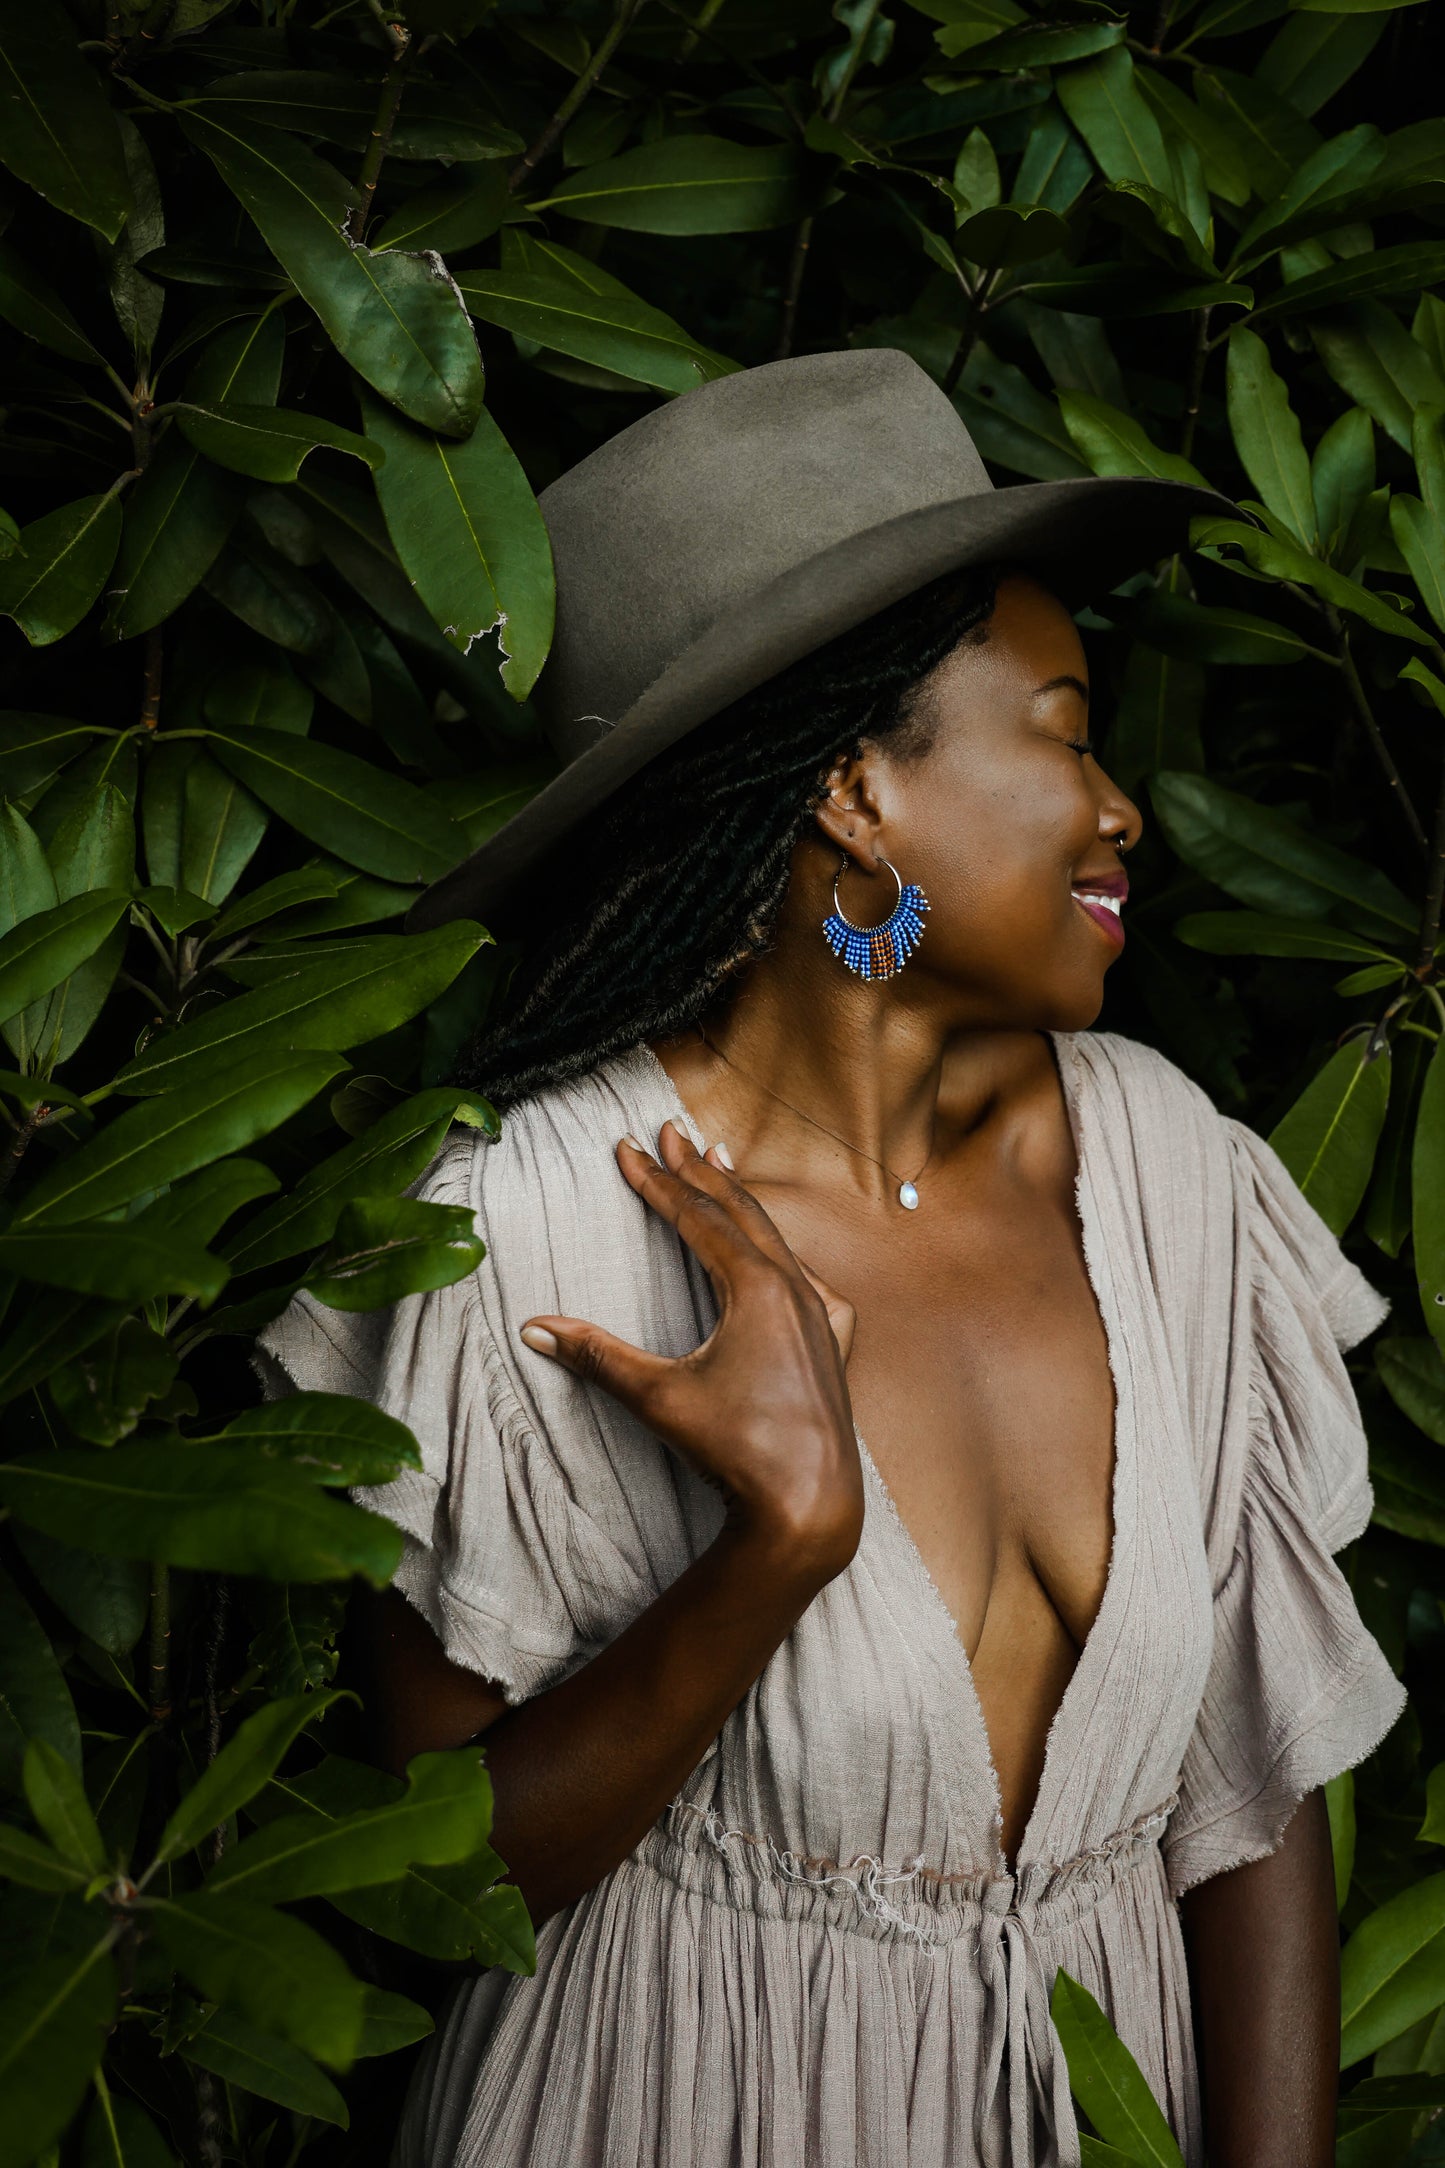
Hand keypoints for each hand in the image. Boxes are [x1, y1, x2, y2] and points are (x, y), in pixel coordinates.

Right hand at [520, 1120, 862, 1576]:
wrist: (811, 1502)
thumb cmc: (738, 1448)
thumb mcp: (659, 1397)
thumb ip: (598, 1356)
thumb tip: (533, 1328)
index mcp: (758, 1287)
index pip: (698, 1218)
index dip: (657, 1181)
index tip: (628, 1147)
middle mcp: (797, 1288)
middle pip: (740, 1212)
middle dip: (700, 1171)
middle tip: (673, 1130)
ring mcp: (821, 1313)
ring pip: (774, 1238)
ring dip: (741, 1200)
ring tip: (720, 1163)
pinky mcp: (832, 1342)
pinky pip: (804, 1276)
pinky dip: (778, 1249)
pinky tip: (780, 1255)